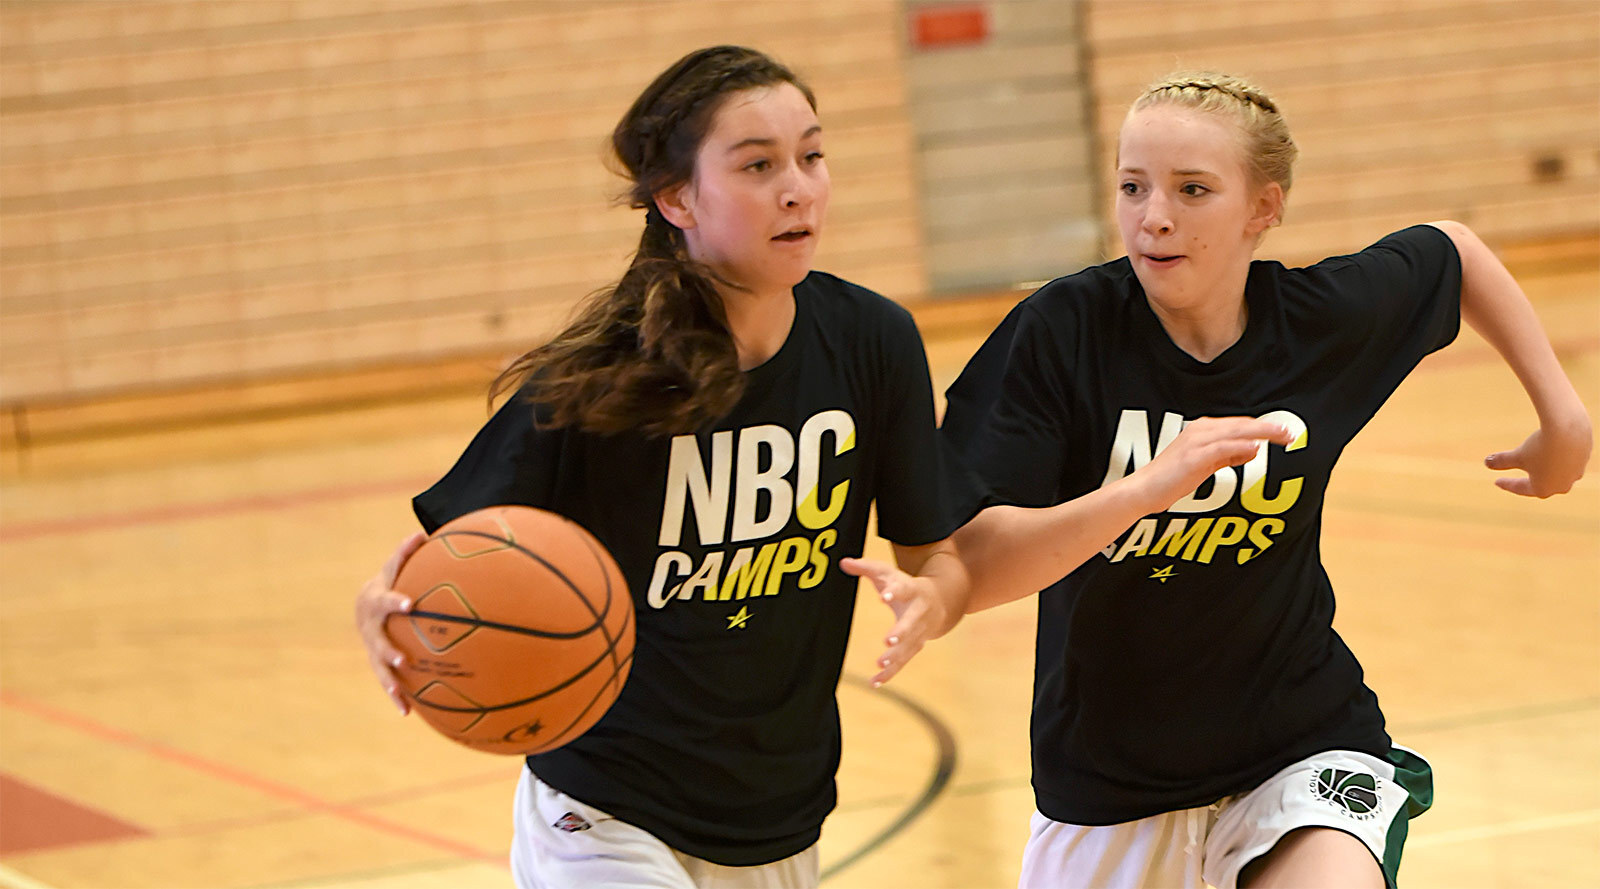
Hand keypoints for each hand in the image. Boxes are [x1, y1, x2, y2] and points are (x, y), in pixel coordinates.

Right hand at [355, 531, 427, 714]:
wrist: (366, 602)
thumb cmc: (393, 579)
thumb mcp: (399, 565)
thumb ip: (410, 552)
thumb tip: (425, 533)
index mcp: (377, 598)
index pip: (386, 598)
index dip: (396, 600)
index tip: (411, 604)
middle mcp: (371, 624)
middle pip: (377, 639)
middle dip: (388, 649)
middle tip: (402, 660)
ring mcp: (372, 645)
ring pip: (377, 664)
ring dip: (388, 678)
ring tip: (400, 691)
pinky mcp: (378, 662)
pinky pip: (386, 681)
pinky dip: (396, 696)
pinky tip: (407, 713)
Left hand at [840, 557, 948, 687]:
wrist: (941, 602)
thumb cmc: (906, 586)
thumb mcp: (889, 573)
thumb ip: (866, 567)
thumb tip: (843, 562)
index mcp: (913, 590)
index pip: (904, 590)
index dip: (894, 593)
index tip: (882, 597)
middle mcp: (919, 613)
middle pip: (911, 623)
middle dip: (901, 632)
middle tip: (888, 640)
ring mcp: (919, 632)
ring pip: (909, 646)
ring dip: (896, 656)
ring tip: (880, 663)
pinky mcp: (915, 648)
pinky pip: (903, 662)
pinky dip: (890, 673)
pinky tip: (875, 682)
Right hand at [1136, 417, 1294, 507]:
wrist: (1144, 490)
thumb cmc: (1170, 479)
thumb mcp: (1201, 464)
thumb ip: (1224, 456)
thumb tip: (1248, 451)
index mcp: (1201, 430)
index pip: (1238, 425)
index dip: (1262, 427)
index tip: (1282, 432)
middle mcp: (1200, 431)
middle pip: (1241, 425)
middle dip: (1268, 428)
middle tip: (1290, 433)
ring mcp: (1196, 443)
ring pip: (1236, 432)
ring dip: (1262, 433)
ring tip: (1283, 436)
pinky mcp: (1194, 457)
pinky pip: (1223, 449)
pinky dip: (1241, 447)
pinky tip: (1256, 449)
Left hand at [1486, 418, 1591, 496]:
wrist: (1568, 430)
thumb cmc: (1540, 446)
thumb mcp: (1517, 455)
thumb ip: (1502, 461)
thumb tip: (1487, 462)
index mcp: (1543, 489)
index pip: (1521, 488)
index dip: (1508, 484)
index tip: (1496, 482)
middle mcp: (1562, 486)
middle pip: (1543, 486)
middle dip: (1531, 483)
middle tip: (1519, 482)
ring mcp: (1576, 473)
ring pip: (1559, 474)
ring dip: (1548, 471)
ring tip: (1541, 467)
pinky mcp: (1584, 459)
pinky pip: (1569, 460)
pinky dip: (1561, 458)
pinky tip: (1557, 453)